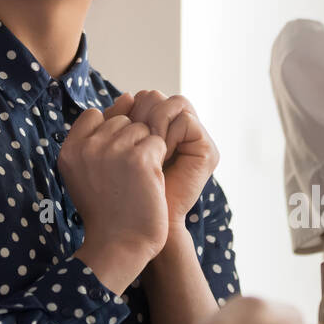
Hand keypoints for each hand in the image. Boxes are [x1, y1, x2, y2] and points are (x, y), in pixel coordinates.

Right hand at [58, 107, 168, 292]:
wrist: (119, 244)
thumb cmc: (108, 208)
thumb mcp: (90, 169)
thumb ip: (101, 132)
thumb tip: (127, 96)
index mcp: (69, 150)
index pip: (95, 115)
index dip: (110, 135)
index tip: (111, 165)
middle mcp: (86, 146)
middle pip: (122, 121)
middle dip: (130, 144)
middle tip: (124, 178)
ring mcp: (112, 150)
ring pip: (142, 129)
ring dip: (146, 152)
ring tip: (136, 181)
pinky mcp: (139, 158)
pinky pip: (157, 142)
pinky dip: (158, 162)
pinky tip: (148, 183)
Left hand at [106, 91, 217, 227]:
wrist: (136, 228)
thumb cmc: (122, 192)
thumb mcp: (116, 150)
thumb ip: (120, 123)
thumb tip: (127, 95)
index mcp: (160, 128)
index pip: (145, 97)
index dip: (128, 111)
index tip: (119, 137)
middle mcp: (180, 131)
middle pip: (157, 96)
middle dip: (140, 116)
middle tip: (132, 145)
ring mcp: (196, 140)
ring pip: (174, 102)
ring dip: (155, 124)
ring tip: (148, 151)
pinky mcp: (207, 150)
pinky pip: (186, 120)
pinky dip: (169, 134)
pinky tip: (161, 156)